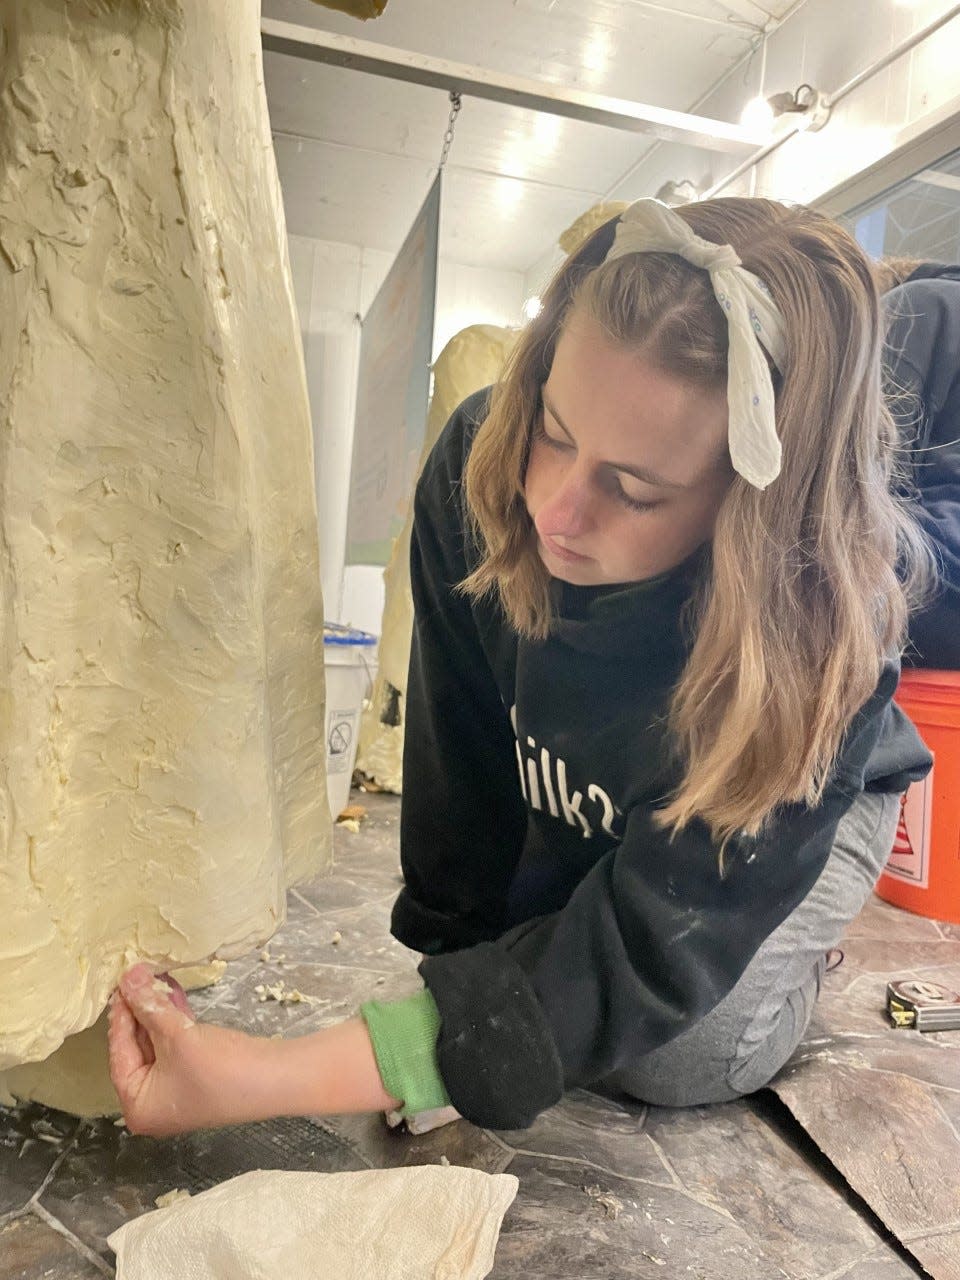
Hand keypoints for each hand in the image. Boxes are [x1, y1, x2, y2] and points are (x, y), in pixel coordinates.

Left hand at [108, 963, 268, 1136]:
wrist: (276, 1079)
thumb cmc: (221, 1068)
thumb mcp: (177, 1035)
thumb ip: (149, 1006)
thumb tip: (127, 978)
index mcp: (138, 1107)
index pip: (119, 1054)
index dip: (120, 1015)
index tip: (120, 984)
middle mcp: (153, 1103)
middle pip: (137, 1047)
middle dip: (140, 1009)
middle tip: (137, 975)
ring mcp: (176, 1089)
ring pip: (158, 1043)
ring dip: (158, 1009)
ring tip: (154, 976)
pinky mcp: (197, 1075)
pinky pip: (176, 1044)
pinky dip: (174, 1019)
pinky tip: (172, 991)